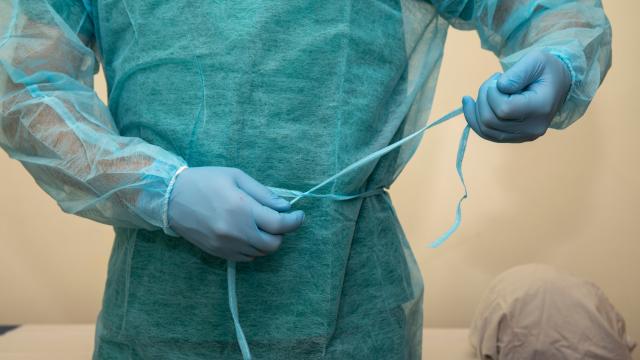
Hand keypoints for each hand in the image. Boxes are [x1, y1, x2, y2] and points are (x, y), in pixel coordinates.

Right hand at [168, 167, 304, 261]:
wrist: (170, 198)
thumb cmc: (205, 181)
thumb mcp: (236, 177)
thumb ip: (263, 193)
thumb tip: (285, 206)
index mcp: (242, 209)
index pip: (279, 224)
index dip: (295, 221)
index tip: (299, 215)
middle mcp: (236, 231)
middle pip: (273, 243)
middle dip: (281, 233)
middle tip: (278, 220)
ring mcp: (227, 245)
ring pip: (260, 253)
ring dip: (267, 241)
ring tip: (261, 225)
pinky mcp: (218, 253)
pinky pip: (246, 257)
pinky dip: (253, 248)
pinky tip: (248, 234)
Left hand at [462, 51, 571, 142]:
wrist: (556, 84)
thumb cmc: (545, 69)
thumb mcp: (536, 60)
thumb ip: (517, 72)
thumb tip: (499, 87)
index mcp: (540, 108)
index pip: (504, 109)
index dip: (492, 93)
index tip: (498, 78)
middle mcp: (532, 128)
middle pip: (490, 121)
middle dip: (483, 97)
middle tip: (493, 82)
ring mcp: (523, 136)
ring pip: (485, 130)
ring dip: (477, 108)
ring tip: (487, 90)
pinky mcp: (514, 137)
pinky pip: (487, 134)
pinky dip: (474, 119)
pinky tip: (471, 104)